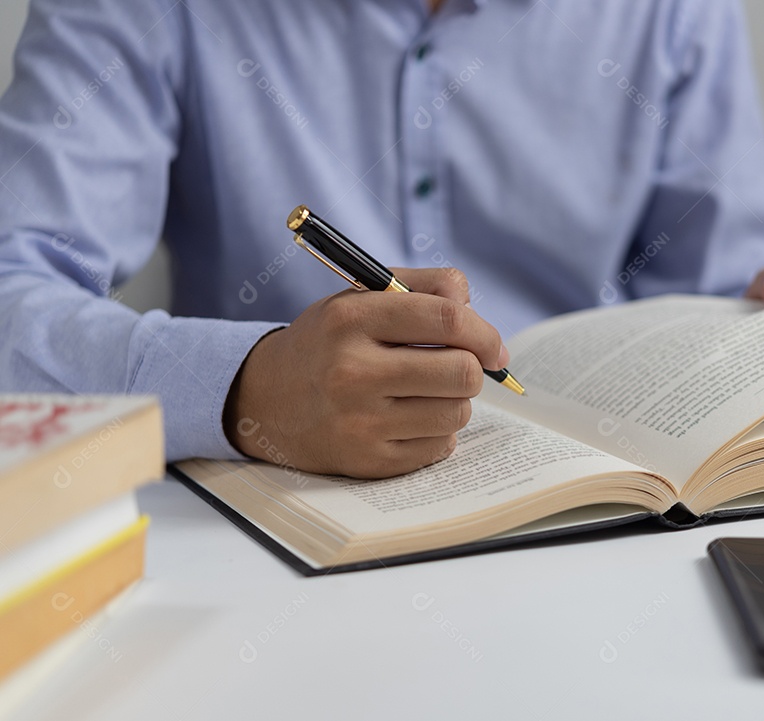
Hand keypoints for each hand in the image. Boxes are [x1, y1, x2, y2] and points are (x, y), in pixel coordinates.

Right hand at [224, 267, 507, 478]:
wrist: (267, 399)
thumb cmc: (331, 341)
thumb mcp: (362, 296)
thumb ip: (426, 286)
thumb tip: (476, 314)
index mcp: (350, 319)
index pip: (446, 319)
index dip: (485, 332)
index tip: (495, 347)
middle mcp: (351, 372)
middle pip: (461, 372)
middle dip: (472, 369)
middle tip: (460, 368)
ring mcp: (358, 422)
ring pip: (457, 412)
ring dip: (455, 401)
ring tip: (426, 393)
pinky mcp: (368, 461)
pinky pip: (440, 446)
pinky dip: (437, 432)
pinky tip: (409, 419)